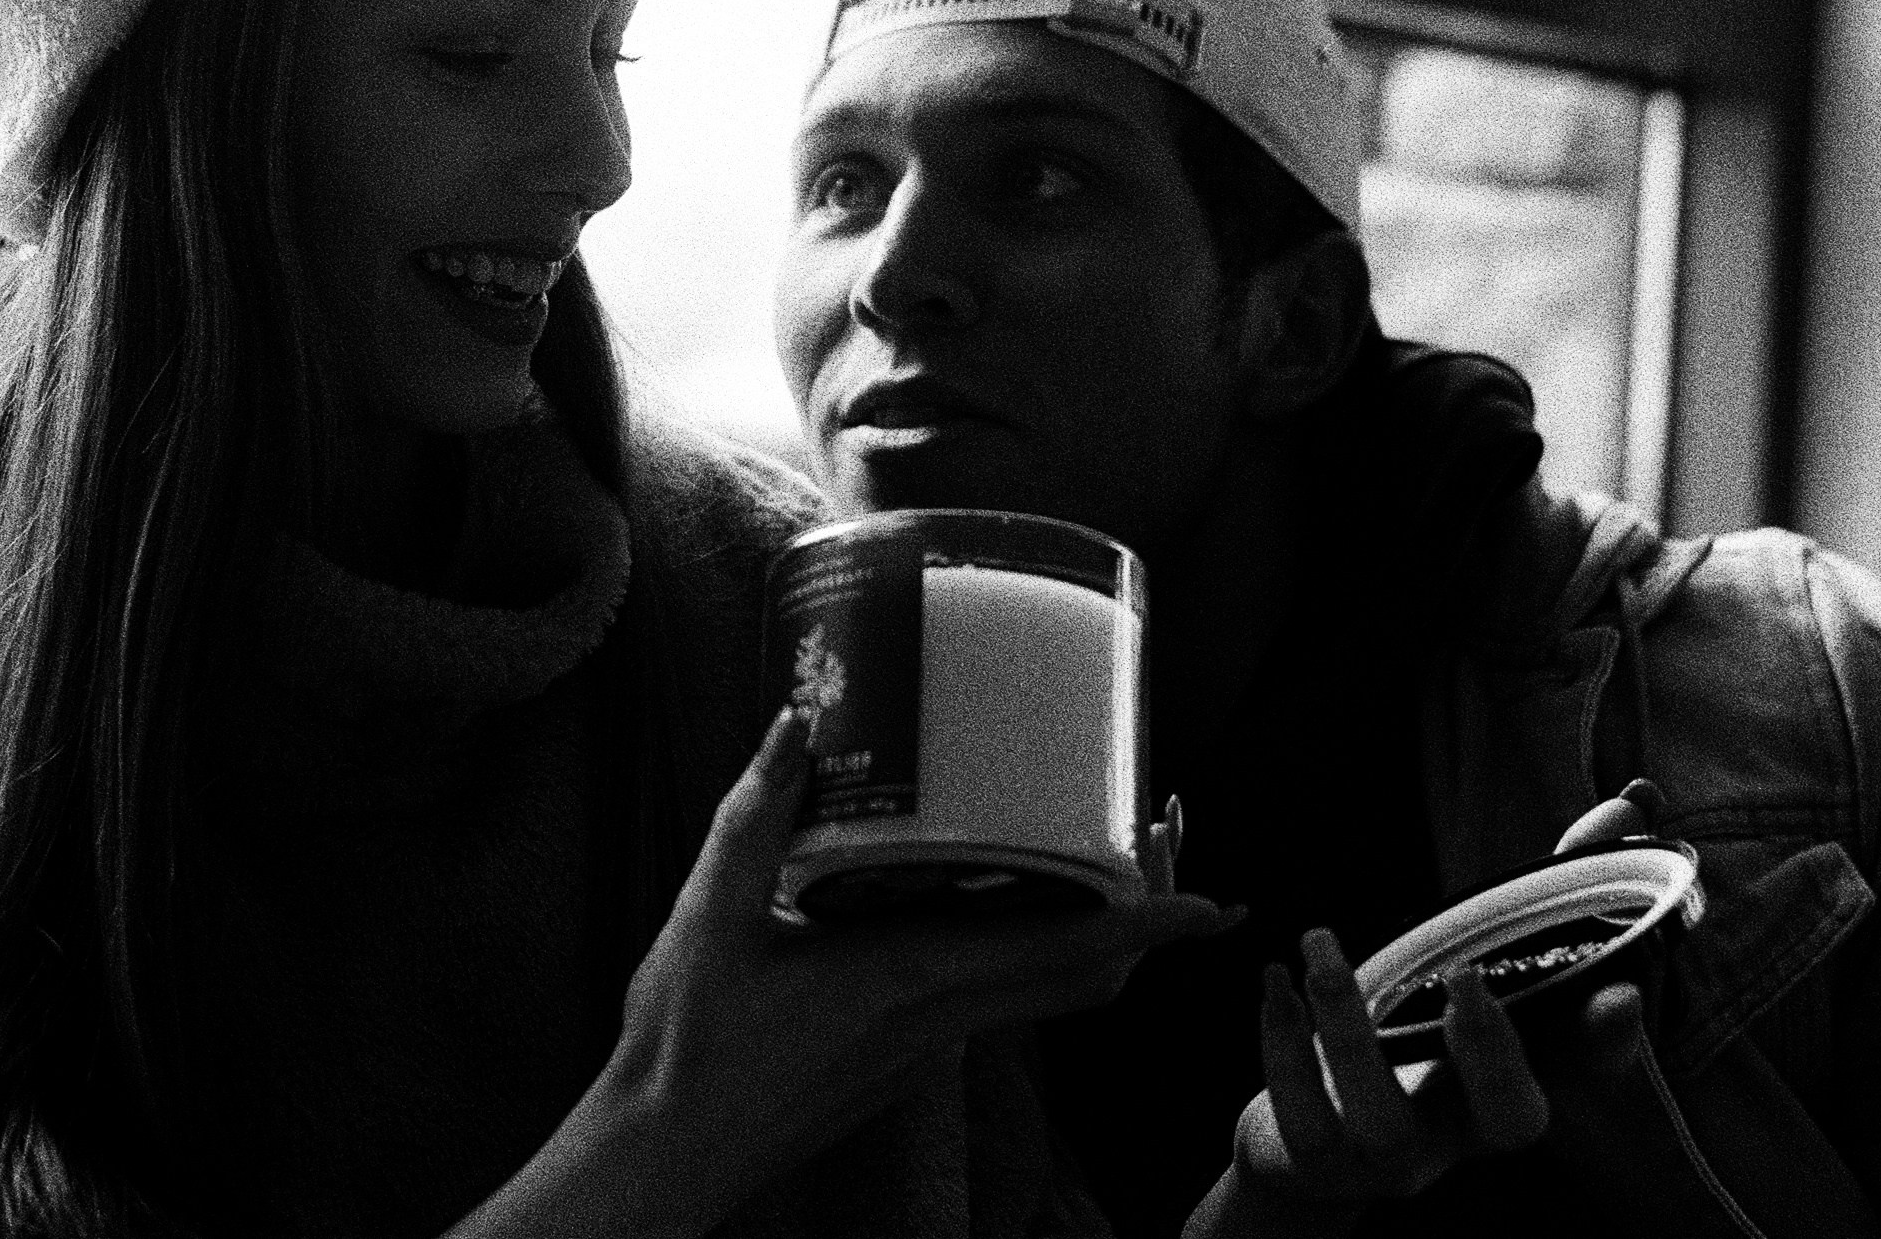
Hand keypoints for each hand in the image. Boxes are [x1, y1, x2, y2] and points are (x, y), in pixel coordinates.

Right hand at [583, 709, 1228, 1233]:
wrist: (664, 1155)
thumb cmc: (684, 1047)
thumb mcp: (707, 917)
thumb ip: (754, 818)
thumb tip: (794, 725)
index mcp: (911, 978)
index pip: (1068, 954)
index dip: (1152, 925)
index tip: (1216, 901)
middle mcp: (940, 1016)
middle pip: (1086, 974)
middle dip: (1146, 918)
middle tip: (1171, 845)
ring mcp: (929, 1042)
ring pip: (1049, 990)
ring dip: (1097, 935)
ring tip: (1107, 855)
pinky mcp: (906, 1052)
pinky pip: (1002, 995)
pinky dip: (1035, 948)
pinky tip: (999, 892)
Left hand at [1185, 928, 1548, 1238]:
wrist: (1311, 1155)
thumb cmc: (1398, 1072)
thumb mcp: (1455, 1045)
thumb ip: (1518, 1005)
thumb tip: (1616, 994)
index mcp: (1486, 1117)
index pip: (1529, 1102)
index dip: (1522, 1046)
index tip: (1490, 976)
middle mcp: (1444, 1148)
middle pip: (1483, 1119)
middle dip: (1480, 1044)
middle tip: (1462, 969)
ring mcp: (1379, 1165)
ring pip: (1380, 1118)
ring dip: (1351, 1023)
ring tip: (1320, 941)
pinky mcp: (1313, 1165)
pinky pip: (1303, 1116)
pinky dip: (1284, 1042)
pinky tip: (1276, 980)